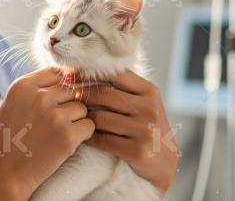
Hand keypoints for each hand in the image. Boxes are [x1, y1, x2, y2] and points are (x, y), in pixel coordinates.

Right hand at [0, 67, 94, 199]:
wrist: (4, 174)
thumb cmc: (8, 141)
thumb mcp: (12, 105)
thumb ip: (34, 90)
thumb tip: (65, 77)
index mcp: (23, 86)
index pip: (56, 72)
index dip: (62, 84)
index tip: (61, 97)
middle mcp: (40, 97)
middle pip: (71, 90)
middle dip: (68, 105)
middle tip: (56, 123)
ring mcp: (55, 115)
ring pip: (82, 108)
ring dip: (76, 120)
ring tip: (59, 134)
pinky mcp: (68, 134)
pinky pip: (89, 125)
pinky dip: (83, 134)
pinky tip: (68, 142)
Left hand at [76, 71, 178, 195]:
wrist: (165, 163)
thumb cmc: (147, 127)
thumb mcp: (144, 102)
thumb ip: (123, 87)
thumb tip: (85, 70)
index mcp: (150, 91)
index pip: (115, 74)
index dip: (89, 73)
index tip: (71, 76)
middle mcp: (149, 108)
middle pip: (104, 95)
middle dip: (82, 95)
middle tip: (69, 99)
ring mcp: (144, 130)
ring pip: (100, 118)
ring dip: (84, 118)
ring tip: (77, 118)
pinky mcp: (137, 150)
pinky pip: (102, 140)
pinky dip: (89, 137)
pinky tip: (84, 136)